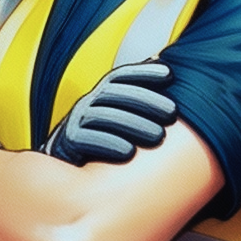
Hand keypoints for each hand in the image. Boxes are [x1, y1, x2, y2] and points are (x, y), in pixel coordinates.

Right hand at [45, 61, 178, 164]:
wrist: (69, 168)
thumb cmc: (106, 137)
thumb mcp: (122, 114)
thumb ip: (143, 98)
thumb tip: (173, 73)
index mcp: (102, 92)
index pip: (122, 75)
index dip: (144, 72)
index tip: (170, 75)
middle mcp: (88, 102)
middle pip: (115, 94)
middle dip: (146, 101)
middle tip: (172, 112)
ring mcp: (76, 120)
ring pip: (103, 116)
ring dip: (132, 124)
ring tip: (159, 136)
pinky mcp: (67, 142)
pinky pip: (85, 140)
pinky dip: (108, 144)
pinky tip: (129, 152)